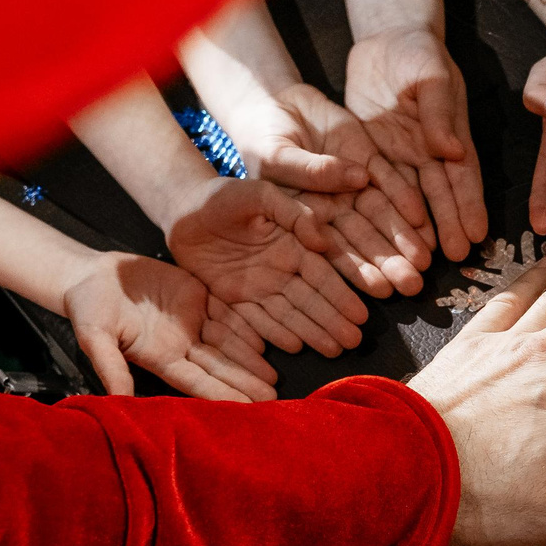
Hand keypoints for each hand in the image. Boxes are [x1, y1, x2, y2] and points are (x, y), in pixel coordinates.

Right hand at [58, 250, 277, 402]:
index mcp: (160, 357)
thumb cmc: (86, 307)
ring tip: (275, 376)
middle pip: (219, 365)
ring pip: (228, 340)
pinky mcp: (197, 296)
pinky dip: (247, 324)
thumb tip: (118, 400)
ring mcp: (191, 321)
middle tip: (273, 398)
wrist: (91, 274)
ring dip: (251, 358)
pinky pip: (227, 311)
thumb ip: (110, 366)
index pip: (195, 381)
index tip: (245, 408)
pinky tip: (269, 337)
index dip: (220, 393)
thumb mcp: (94, 336)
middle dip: (244, 381)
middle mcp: (180, 344)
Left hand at [165, 176, 368, 357]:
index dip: (342, 294)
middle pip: (312, 300)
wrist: (184, 209)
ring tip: (335, 351)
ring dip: (313, 332)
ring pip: (291, 314)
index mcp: (294, 244)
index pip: (323, 274)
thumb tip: (323, 242)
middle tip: (355, 342)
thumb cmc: (225, 196)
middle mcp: (282, 269)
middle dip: (334, 321)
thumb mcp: (262, 195)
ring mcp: (260, 287)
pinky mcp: (236, 299)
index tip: (361, 314)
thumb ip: (294, 214)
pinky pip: (258, 320)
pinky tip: (296, 347)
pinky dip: (276, 333)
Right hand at [220, 83, 432, 296]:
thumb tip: (358, 180)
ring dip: (404, 237)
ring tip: (425, 260)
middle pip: (365, 239)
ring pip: (383, 215)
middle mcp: (336, 207)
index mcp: (307, 218)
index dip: (357, 271)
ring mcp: (354, 184)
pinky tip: (422, 218)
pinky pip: (391, 180)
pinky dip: (405, 197)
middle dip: (389, 262)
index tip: (381, 290)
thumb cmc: (263, 138)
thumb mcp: (277, 156)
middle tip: (413, 285)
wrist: (275, 103)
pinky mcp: (369, 158)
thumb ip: (311, 172)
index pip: (335, 250)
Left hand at [347, 27, 488, 261]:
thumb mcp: (432, 75)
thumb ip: (439, 112)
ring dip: (416, 231)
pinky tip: (383, 241)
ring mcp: (400, 158)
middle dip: (447, 228)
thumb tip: (451, 151)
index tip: (478, 235)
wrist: (384, 38)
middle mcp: (427, 154)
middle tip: (454, 260)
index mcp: (449, 136)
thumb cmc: (417, 52)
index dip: (470, 206)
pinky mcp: (370, 156)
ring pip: (408, 201)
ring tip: (421, 261)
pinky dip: (383, 216)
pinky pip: (376, 191)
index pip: (463, 176)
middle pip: (438, 197)